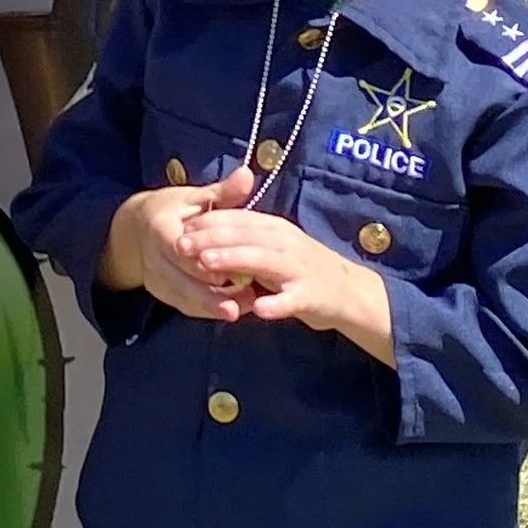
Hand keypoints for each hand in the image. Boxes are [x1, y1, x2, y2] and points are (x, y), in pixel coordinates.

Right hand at [98, 167, 255, 315]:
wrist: (136, 229)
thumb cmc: (172, 210)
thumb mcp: (194, 197)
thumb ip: (222, 192)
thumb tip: (246, 175)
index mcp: (160, 228)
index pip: (179, 249)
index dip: (201, 263)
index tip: (226, 273)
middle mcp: (153, 257)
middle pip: (181, 281)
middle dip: (209, 296)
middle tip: (239, 305)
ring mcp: (156, 277)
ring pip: (183, 298)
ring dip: (212, 306)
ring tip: (242, 309)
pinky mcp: (163, 293)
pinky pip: (185, 306)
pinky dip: (207, 311)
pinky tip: (232, 310)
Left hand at [183, 208, 396, 363]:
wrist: (347, 291)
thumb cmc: (299, 267)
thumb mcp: (271, 246)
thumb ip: (242, 240)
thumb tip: (202, 236)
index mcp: (274, 228)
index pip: (237, 219)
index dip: (207, 222)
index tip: (179, 227)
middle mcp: (286, 242)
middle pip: (245, 235)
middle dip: (211, 238)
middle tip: (181, 245)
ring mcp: (300, 268)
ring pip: (264, 260)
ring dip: (236, 260)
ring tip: (208, 265)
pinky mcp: (312, 295)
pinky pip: (293, 299)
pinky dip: (277, 303)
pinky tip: (258, 309)